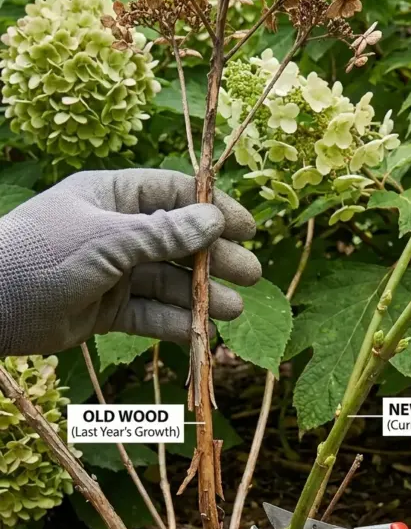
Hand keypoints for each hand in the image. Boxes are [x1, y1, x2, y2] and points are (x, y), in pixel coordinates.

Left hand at [0, 168, 260, 355]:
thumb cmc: (40, 258)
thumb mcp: (104, 241)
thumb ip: (160, 235)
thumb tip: (213, 221)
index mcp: (112, 197)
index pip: (173, 195)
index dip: (213, 210)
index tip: (247, 228)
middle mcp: (116, 231)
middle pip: (177, 241)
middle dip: (214, 258)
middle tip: (251, 274)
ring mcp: (112, 271)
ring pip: (167, 281)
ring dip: (200, 295)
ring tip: (232, 309)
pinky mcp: (105, 309)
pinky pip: (148, 314)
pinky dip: (173, 323)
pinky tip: (200, 333)